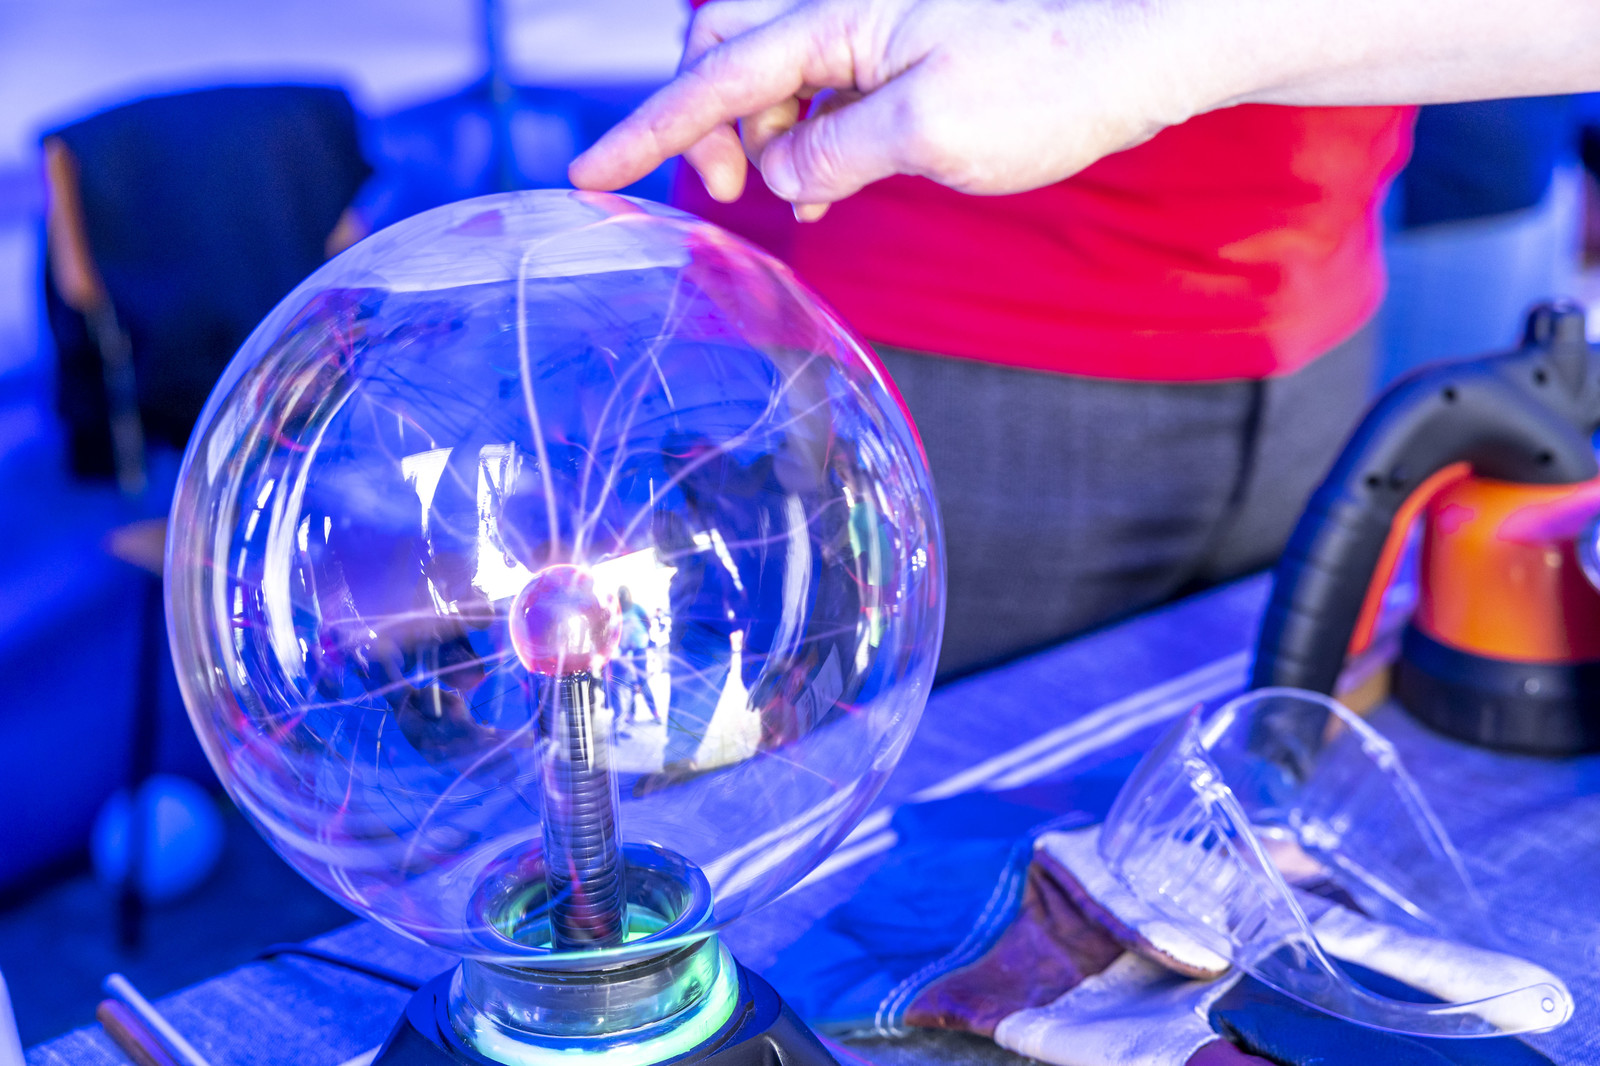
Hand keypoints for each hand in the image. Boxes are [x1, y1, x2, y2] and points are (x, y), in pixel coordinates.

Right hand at [569, 0, 1221, 214]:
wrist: (1155, 42)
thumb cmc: (1053, 79)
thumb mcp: (930, 133)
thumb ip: (838, 154)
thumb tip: (789, 177)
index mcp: (839, 17)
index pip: (716, 79)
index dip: (647, 133)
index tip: (588, 178)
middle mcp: (850, 9)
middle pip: (734, 60)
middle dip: (709, 130)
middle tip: (738, 199)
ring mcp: (884, 27)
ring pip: (784, 81)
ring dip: (770, 142)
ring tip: (794, 203)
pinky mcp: (915, 51)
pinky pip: (832, 89)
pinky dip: (816, 138)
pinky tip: (830, 183)